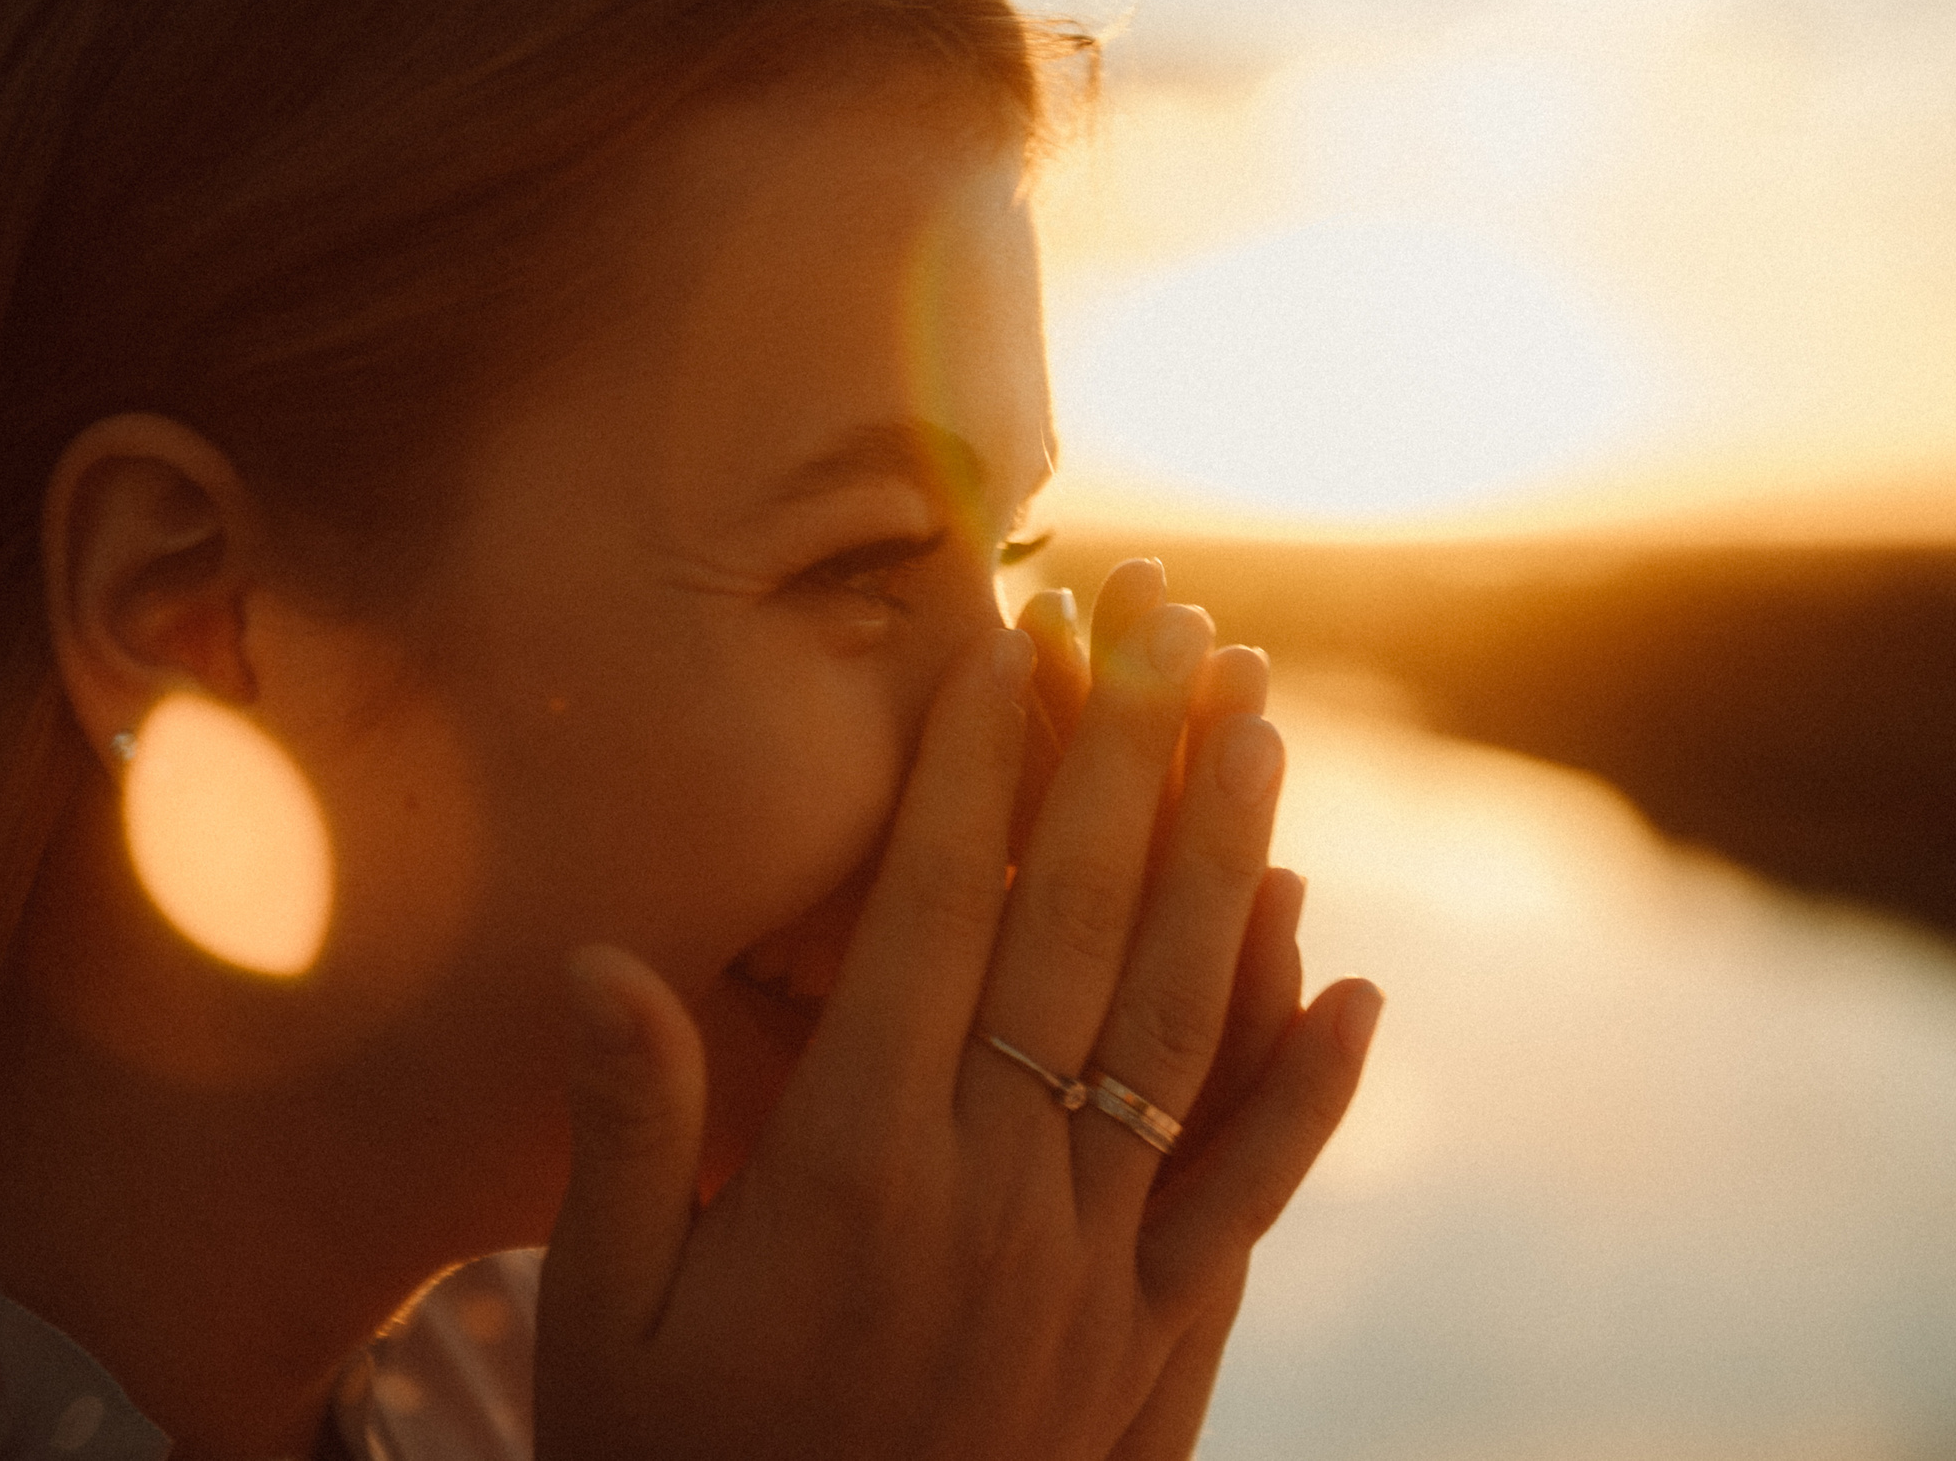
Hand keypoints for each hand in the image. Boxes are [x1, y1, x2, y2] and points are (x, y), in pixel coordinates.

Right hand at [538, 559, 1379, 1460]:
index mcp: (852, 1169)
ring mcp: (1089, 1266)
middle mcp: (993, 1194)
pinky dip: (1306, 1086)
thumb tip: (605, 956)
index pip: (937, 914)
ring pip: (1177, 1026)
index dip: (976, 766)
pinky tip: (1354, 981)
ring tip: (1258, 725)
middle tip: (1163, 612)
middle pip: (1077, 930)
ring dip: (1226, 862)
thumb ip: (627, 1133)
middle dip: (1121, 755)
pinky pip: (1245, 1194)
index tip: (1011, 641)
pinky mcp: (1147, 1341)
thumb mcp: (602, 1319)